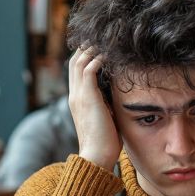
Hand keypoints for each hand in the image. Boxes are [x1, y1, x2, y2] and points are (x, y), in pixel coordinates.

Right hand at [68, 47, 121, 169]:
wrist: (97, 156)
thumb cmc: (105, 142)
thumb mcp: (106, 118)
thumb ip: (108, 104)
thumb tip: (119, 97)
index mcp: (78, 100)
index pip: (76, 70)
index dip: (86, 56)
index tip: (101, 48)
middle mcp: (75, 95)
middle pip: (75, 60)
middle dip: (88, 47)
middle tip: (104, 39)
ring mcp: (79, 95)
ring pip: (80, 60)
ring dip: (93, 49)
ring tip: (108, 41)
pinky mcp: (87, 97)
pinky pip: (89, 68)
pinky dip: (98, 58)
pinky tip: (110, 55)